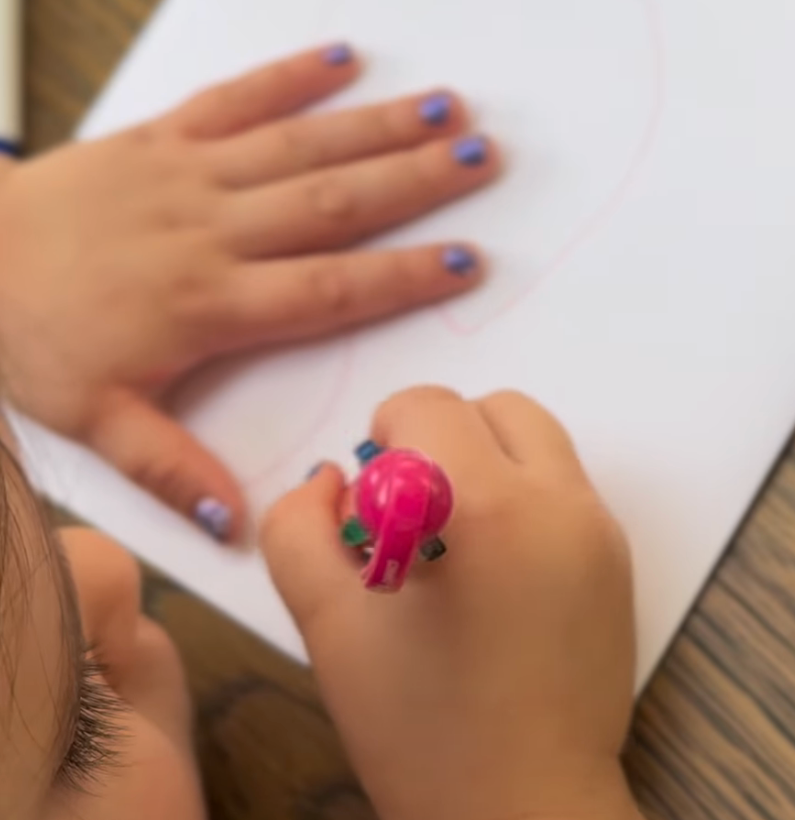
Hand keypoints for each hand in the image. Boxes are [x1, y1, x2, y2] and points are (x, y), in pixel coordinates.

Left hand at [0, 46, 498, 539]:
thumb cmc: (31, 340)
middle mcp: (215, 231)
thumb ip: (171, 470)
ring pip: (301, 146)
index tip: (465, 262)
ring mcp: (190, 175)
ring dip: (378, 126)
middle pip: (335, 204)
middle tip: (485, 159)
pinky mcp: (161, 137)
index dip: (403, 276)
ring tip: (446, 109)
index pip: (330, 290)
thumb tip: (241, 521)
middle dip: (418, 182)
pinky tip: (343, 58)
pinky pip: (235, 98)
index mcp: (211, 304)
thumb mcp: (96, 424)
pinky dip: (290, 76)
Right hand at [262, 387, 645, 819]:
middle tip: (411, 508)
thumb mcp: (326, 622)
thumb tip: (333, 476)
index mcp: (489, 509)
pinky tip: (493, 567)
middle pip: (495, 407)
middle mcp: (561, 503)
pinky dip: (519, 495)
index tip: (373, 496)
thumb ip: (298, 527)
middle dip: (441, 436)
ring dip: (484, 460)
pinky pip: (561, 485)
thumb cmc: (418, 727)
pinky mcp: (618, 560)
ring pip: (536, 439)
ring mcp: (601, 531)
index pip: (431, 406)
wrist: (525, 810)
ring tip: (453, 537)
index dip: (385, 433)